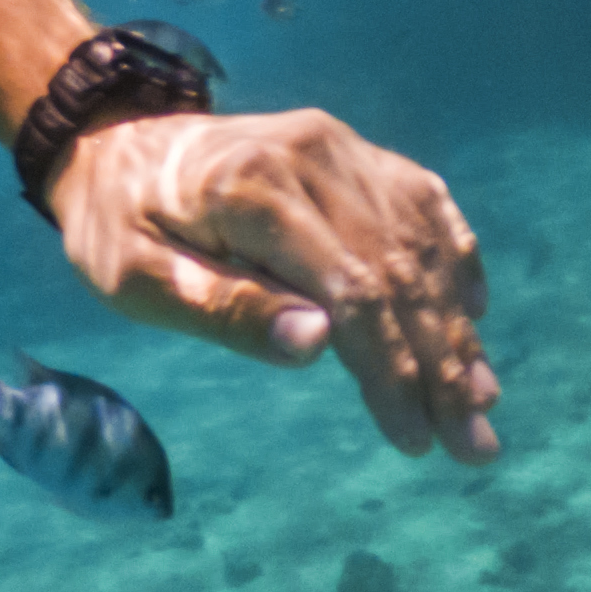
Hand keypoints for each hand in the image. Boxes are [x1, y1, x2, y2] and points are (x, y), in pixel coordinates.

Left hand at [49, 109, 498, 462]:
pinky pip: (424, 208)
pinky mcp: (354, 152)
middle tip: (473, 447)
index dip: (391, 369)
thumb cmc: (116, 224)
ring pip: (421, 246)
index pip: (351, 288)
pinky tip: (472, 318)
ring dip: (456, 329)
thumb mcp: (132, 276)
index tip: (414, 437)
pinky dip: (454, 264)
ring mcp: (341, 147)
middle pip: (399, 272)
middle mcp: (312, 154)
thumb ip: (222, 309)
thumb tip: (317, 346)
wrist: (111, 144)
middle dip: (441, 367)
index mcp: (252, 186)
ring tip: (480, 403)